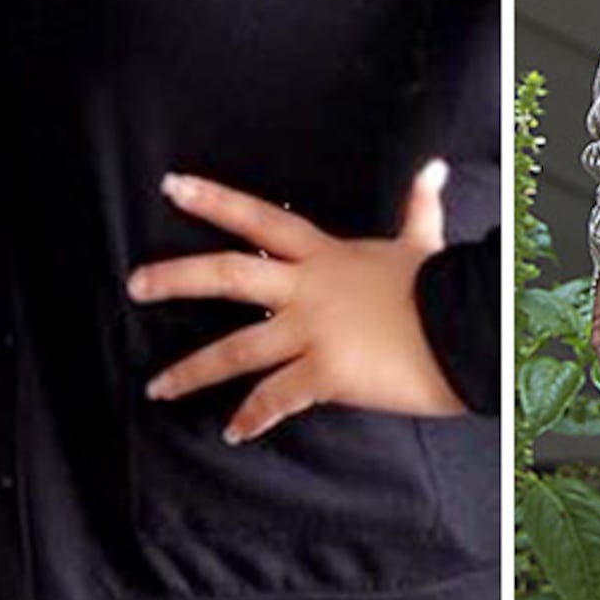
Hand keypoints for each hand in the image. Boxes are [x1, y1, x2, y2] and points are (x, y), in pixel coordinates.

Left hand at [126, 164, 465, 441]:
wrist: (465, 329)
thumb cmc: (441, 288)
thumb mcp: (423, 243)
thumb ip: (419, 207)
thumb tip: (436, 168)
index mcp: (324, 255)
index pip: (259, 219)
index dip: (214, 200)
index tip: (172, 186)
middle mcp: (307, 289)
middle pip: (227, 276)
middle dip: (176, 279)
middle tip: (134, 285)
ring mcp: (311, 331)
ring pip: (235, 350)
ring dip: (192, 370)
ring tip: (157, 387)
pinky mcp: (324, 373)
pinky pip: (275, 398)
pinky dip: (252, 417)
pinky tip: (234, 431)